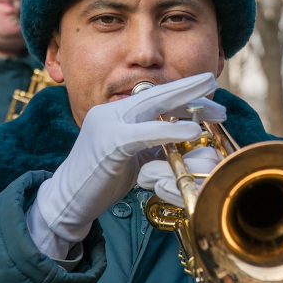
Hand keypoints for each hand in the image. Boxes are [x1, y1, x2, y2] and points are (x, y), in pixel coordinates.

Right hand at [27, 73, 224, 259]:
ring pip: (152, 106)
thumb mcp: (132, 157)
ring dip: (187, 103)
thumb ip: (153, 143)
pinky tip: (193, 131)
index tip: (206, 91)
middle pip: (156, 94)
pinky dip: (173, 130)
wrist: (66, 200)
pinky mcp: (110, 142)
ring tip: (215, 107)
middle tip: (213, 81)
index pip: (152, 97)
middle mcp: (110, 112)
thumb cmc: (99, 181)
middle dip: (188, 88)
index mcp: (115, 114)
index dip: (181, 92)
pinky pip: (146, 132)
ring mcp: (108, 124)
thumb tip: (182, 137)